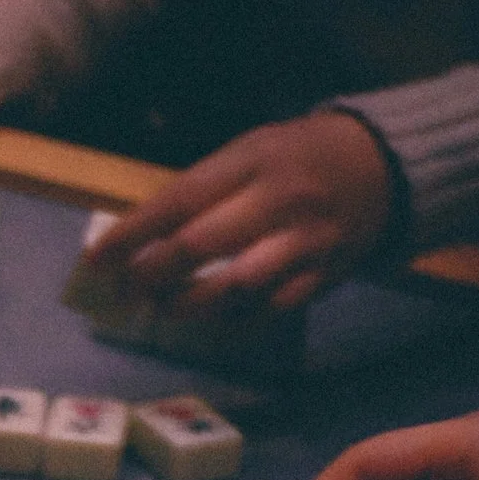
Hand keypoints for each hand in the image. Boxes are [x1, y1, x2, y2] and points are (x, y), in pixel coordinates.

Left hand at [84, 111, 393, 316]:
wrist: (382, 165)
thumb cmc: (295, 159)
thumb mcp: (248, 152)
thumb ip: (201, 189)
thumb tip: (137, 235)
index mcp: (251, 162)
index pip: (180, 200)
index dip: (133, 234)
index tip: (96, 260)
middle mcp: (278, 200)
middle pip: (204, 243)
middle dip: (155, 273)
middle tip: (127, 291)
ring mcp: (304, 240)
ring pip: (240, 283)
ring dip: (193, 303)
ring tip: (165, 310)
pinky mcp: (324, 273)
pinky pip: (275, 309)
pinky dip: (238, 324)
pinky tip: (212, 327)